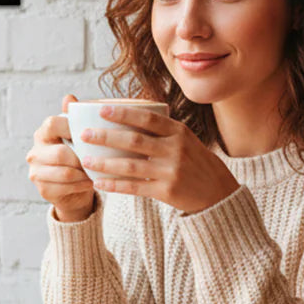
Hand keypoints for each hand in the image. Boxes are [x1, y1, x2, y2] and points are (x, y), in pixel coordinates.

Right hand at [26, 94, 96, 222]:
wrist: (73, 188)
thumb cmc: (77, 155)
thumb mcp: (77, 135)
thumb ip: (74, 116)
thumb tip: (69, 97)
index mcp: (42, 133)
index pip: (53, 124)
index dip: (71, 128)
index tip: (90, 134)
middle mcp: (34, 152)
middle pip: (60, 153)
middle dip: (82, 158)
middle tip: (99, 159)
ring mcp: (36, 172)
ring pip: (65, 173)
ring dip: (85, 173)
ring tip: (98, 171)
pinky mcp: (43, 190)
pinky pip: (66, 187)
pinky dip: (82, 185)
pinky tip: (92, 182)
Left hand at [77, 105, 238, 214]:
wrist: (218, 193)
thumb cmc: (196, 162)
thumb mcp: (186, 140)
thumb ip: (162, 130)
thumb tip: (127, 115)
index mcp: (178, 132)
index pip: (147, 118)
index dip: (123, 113)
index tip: (101, 109)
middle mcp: (175, 149)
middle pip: (134, 141)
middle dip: (106, 137)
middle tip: (84, 134)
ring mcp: (171, 171)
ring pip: (131, 166)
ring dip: (105, 163)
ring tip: (86, 160)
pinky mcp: (167, 191)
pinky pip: (135, 187)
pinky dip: (115, 185)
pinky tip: (98, 183)